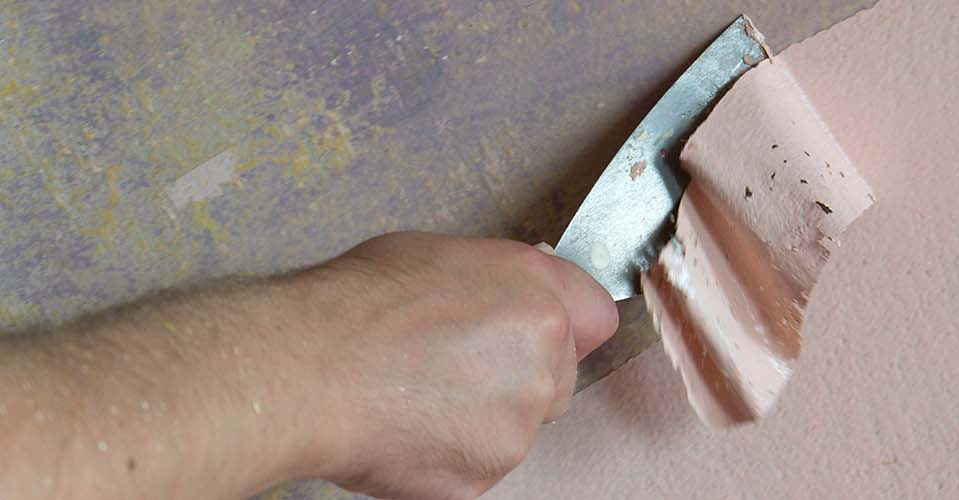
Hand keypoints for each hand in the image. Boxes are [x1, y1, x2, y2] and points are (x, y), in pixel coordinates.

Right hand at [297, 232, 616, 499]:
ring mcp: (517, 426)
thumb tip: (517, 288)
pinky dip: (448, 454)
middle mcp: (544, 363)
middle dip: (518, 375)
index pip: (596, 317)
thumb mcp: (442, 254)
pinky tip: (405, 427)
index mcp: (539, 300)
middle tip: (452, 366)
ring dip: (481, 418)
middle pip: (559, 378)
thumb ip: (500, 278)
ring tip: (416, 394)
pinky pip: (478, 466)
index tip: (536, 330)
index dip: (564, 324)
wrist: (308, 370)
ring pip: (517, 426)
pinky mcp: (483, 474)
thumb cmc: (358, 305)